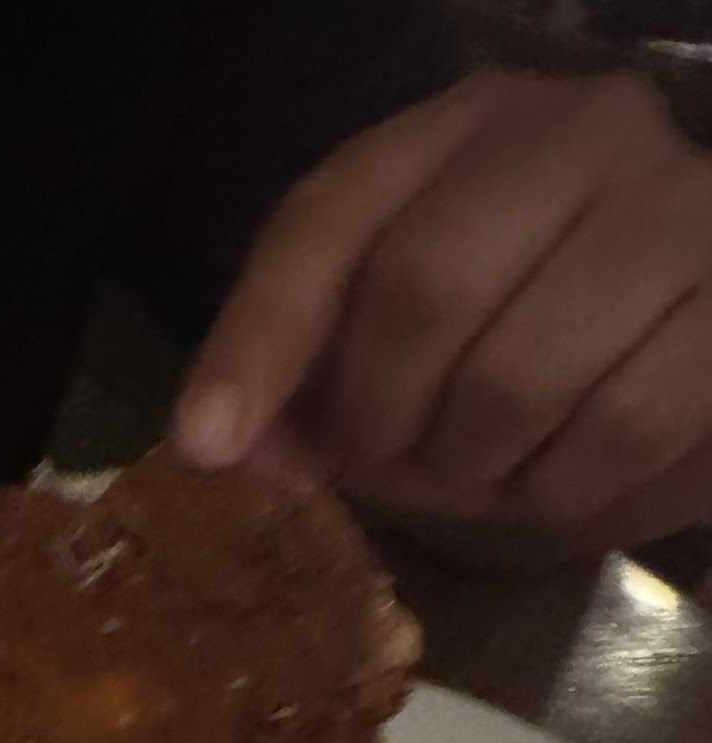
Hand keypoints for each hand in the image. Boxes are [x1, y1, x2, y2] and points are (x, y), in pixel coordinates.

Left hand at [174, 70, 711, 553]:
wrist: (701, 302)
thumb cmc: (528, 310)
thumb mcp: (399, 304)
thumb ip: (302, 355)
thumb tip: (218, 447)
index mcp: (474, 123)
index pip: (333, 217)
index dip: (260, 338)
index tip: (206, 447)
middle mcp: (585, 137)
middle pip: (426, 295)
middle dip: (381, 421)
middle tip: (387, 465)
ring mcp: (678, 217)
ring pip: (520, 382)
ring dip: (470, 469)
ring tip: (476, 473)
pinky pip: (618, 434)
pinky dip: (562, 492)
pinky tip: (553, 479)